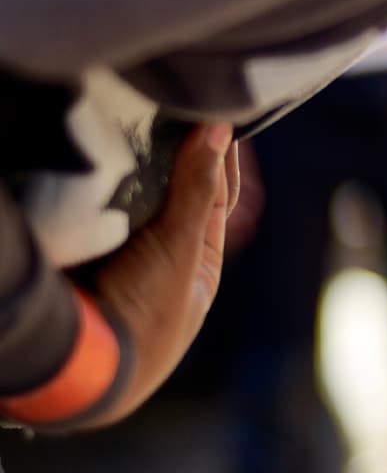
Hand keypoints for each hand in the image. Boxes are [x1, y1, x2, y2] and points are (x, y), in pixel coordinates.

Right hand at [87, 123, 235, 425]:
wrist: (81, 365)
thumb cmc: (146, 313)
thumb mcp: (181, 248)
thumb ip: (197, 189)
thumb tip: (219, 129)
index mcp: (199, 265)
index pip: (214, 195)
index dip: (215, 154)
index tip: (212, 113)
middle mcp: (163, 261)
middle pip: (169, 195)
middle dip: (168, 158)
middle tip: (168, 108)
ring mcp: (121, 259)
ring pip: (130, 200)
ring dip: (129, 169)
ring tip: (129, 118)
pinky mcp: (82, 254)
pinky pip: (92, 209)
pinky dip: (94, 184)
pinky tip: (94, 152)